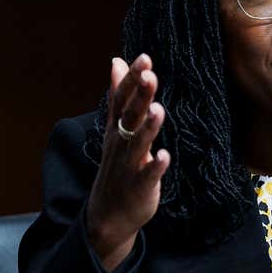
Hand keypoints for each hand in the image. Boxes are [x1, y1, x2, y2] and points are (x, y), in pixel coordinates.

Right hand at [86, 54, 170, 269]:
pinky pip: (147, 176)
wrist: (107, 214)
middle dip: (139, 96)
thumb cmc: (117, 164)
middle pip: (130, 116)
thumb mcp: (115, 127)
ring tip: (158, 109)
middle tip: (149, 75)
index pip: (122, 98)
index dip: (132, 79)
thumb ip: (119, 94)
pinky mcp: (139, 187)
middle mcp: (121, 143)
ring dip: (148, 127)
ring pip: (138, 143)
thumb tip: (117, 60)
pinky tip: (164, 156)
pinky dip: (155, 166)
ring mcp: (129, 165)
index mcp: (117, 128)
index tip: (144, 58)